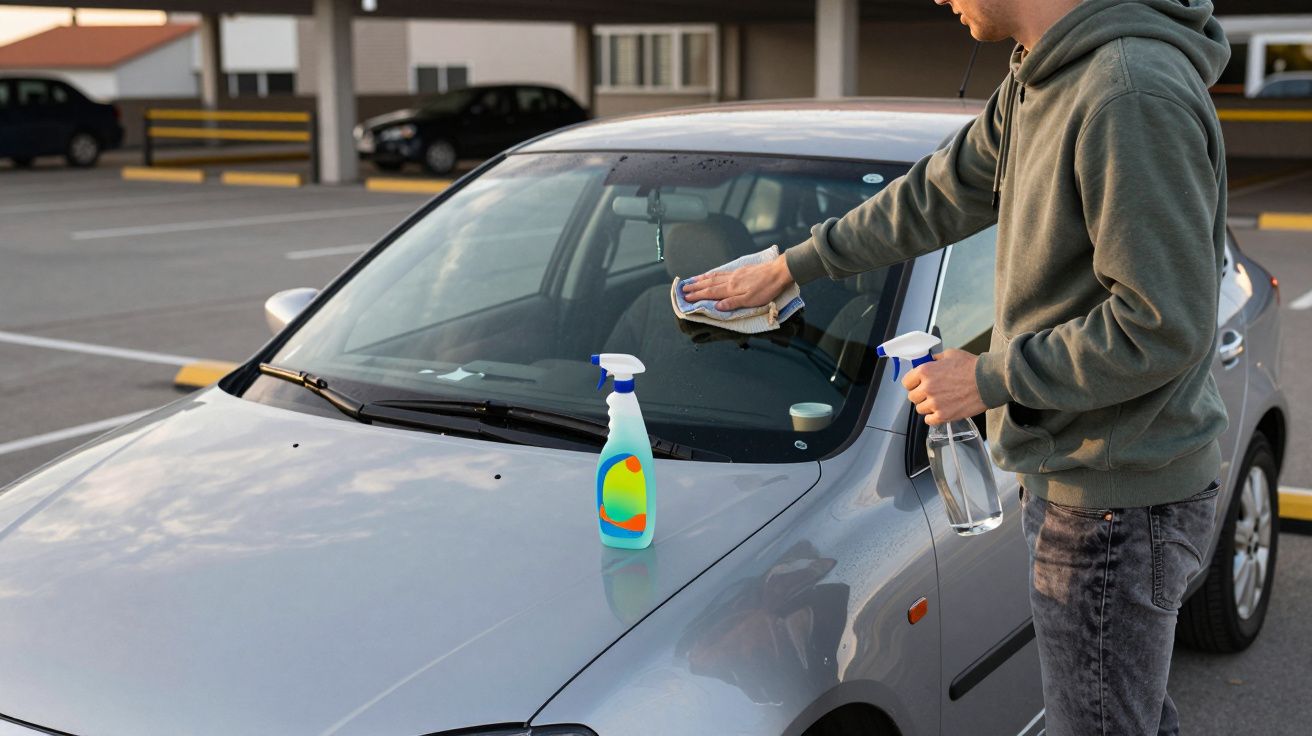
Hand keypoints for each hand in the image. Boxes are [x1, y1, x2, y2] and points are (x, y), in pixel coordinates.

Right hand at [680, 255, 794, 310]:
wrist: (779, 272)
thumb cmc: (767, 289)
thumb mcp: (751, 301)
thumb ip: (733, 303)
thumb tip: (717, 306)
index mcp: (732, 289)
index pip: (711, 293)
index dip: (697, 296)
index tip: (686, 297)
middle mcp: (730, 280)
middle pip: (709, 284)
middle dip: (695, 287)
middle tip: (683, 289)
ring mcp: (735, 274)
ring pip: (714, 277)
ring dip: (701, 279)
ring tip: (692, 281)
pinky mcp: (741, 270)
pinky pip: (721, 272)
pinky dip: (712, 274)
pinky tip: (710, 274)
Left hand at [902, 349, 986, 425]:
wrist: (988, 381)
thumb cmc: (971, 366)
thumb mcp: (950, 354)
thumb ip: (935, 360)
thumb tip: (929, 362)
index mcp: (925, 371)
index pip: (906, 382)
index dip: (913, 383)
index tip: (918, 384)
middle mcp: (927, 388)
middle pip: (912, 397)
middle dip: (920, 395)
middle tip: (931, 393)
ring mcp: (934, 403)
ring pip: (920, 409)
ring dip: (927, 406)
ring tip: (939, 401)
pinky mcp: (944, 415)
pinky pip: (929, 420)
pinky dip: (933, 417)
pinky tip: (940, 411)